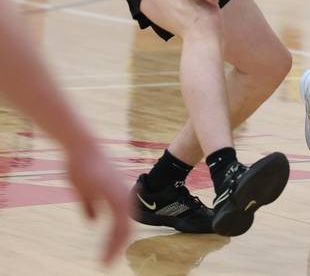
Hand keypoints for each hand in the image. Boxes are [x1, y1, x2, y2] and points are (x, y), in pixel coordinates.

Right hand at [66, 149, 130, 263]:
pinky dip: (113, 240)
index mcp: (118, 194)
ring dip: (115, 247)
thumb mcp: (85, 189)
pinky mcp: (114, 195)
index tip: (107, 255)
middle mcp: (123, 195)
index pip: (124, 221)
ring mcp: (120, 195)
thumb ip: (90, 204)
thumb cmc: (82, 165)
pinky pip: (119, 222)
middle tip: (107, 264)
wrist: (82, 147)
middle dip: (117, 247)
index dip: (116, 239)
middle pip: (127, 227)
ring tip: (105, 263)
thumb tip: (92, 221)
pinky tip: (104, 252)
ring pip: (125, 228)